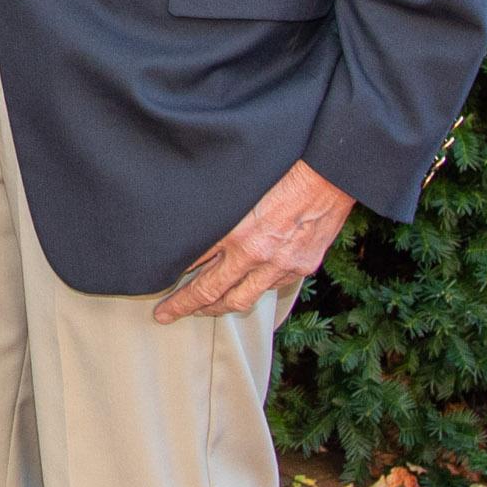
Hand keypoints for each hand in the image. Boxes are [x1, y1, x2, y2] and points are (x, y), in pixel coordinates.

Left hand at [154, 159, 355, 321]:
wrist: (327, 175)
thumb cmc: (280, 172)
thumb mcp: (235, 189)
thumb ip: (214, 215)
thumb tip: (193, 234)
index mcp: (235, 232)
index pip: (195, 265)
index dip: (175, 282)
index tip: (159, 290)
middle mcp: (256, 254)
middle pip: (213, 291)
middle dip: (187, 306)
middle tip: (168, 313)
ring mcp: (280, 265)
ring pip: (242, 298)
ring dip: (219, 306)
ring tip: (202, 309)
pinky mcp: (300, 267)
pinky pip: (270, 288)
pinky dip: (252, 291)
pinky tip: (241, 290)